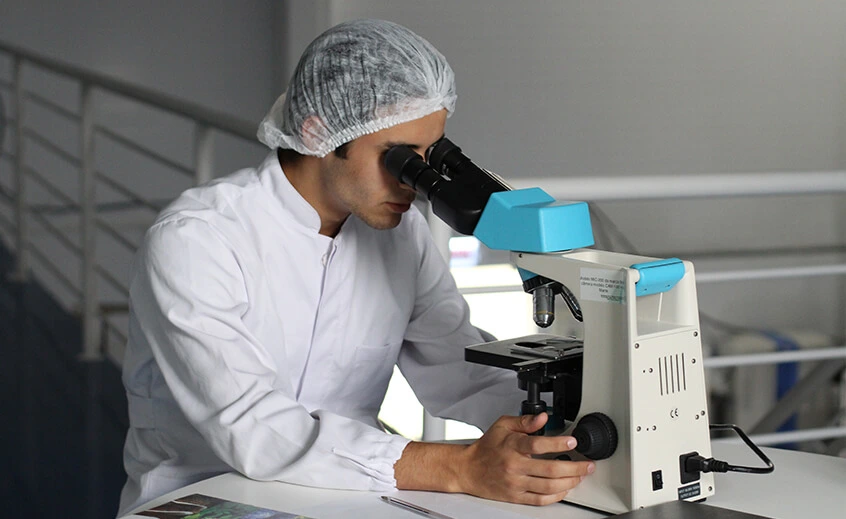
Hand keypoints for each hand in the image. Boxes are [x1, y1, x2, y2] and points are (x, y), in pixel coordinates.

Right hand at [456, 413, 594, 504]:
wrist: (468, 469)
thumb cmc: (486, 447)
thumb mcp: (503, 426)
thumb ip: (525, 421)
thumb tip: (543, 417)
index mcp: (512, 446)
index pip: (538, 444)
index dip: (558, 443)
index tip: (572, 441)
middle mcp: (514, 466)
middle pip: (550, 469)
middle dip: (574, 468)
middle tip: (587, 465)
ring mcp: (516, 483)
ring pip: (548, 486)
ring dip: (569, 482)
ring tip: (580, 476)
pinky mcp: (516, 496)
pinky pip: (540, 500)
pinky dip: (556, 496)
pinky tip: (565, 489)